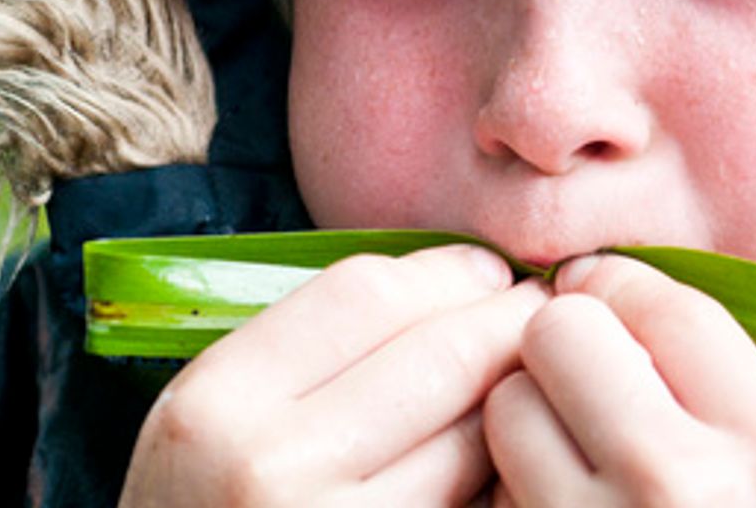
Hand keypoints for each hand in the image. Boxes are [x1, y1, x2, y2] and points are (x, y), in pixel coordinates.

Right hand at [119, 245, 549, 506]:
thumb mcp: (212, 424)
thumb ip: (306, 354)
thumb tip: (461, 281)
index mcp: (217, 403)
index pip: (364, 293)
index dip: (444, 273)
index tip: (485, 272)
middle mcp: (269, 468)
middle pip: (439, 354)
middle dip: (507, 323)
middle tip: (542, 315)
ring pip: (476, 434)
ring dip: (514, 401)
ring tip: (526, 389)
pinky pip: (476, 504)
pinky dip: (501, 476)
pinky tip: (505, 464)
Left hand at [482, 254, 755, 506]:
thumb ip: (729, 393)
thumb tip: (603, 285)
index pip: (671, 308)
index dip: (619, 284)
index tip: (597, 288)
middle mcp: (687, 487)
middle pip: (566, 331)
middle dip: (565, 346)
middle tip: (577, 381)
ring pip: (507, 402)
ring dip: (525, 420)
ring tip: (564, 459)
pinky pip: (483, 485)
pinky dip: (503, 489)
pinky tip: (549, 504)